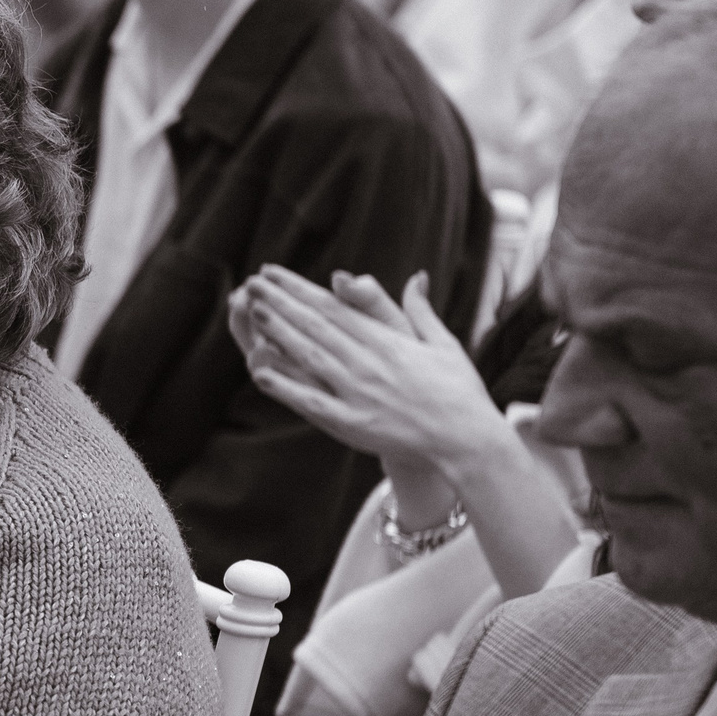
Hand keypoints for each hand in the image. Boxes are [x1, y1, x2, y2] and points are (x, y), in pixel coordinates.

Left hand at [230, 265, 507, 473]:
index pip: (333, 308)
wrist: (465, 441)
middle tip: (251, 283)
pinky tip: (259, 371)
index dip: (299, 289)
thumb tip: (417, 277)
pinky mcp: (352, 423)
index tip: (275, 274)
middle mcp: (369, 363)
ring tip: (251, 311)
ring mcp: (358, 393)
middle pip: (315, 325)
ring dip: (278, 332)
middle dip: (280, 302)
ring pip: (310, 356)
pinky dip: (284, 387)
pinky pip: (311, 402)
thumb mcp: (443, 344)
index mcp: (387, 341)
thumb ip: (420, 311)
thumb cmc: (458, 392)